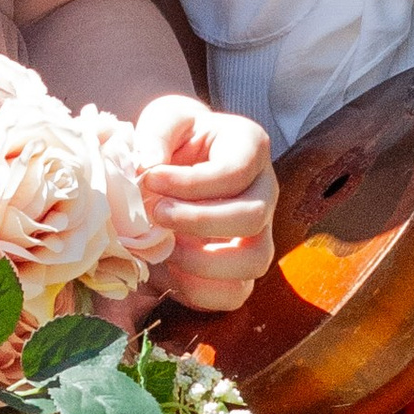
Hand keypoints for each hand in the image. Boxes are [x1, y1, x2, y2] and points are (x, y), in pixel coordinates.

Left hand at [134, 93, 275, 312]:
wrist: (173, 169)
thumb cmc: (173, 140)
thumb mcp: (163, 120)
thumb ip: (156, 133)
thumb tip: (149, 165)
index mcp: (250, 147)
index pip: (235, 171)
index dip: (191, 182)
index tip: (150, 179)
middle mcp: (264, 191)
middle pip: (252, 216)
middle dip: (198, 221)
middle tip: (156, 213)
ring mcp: (259, 233)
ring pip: (254, 261)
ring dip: (202, 261)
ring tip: (164, 247)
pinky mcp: (242, 268)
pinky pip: (235, 293)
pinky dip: (198, 290)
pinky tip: (169, 271)